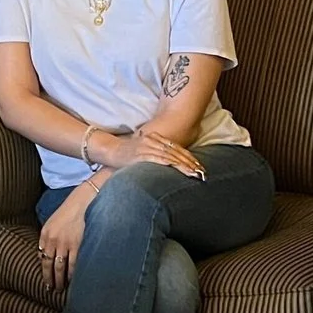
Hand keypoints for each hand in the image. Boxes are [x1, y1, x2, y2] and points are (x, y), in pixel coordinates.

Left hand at [36, 184, 94, 292]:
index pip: (41, 257)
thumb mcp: (52, 222)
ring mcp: (65, 244)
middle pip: (49, 265)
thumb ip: (48, 237)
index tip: (45, 279)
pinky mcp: (77, 245)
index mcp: (45, 234)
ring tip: (61, 288)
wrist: (84, 201)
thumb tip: (44, 253)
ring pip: (60, 268)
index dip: (43, 270)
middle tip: (51, 289)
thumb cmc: (69, 211)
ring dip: (60, 280)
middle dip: (50, 279)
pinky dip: (72, 274)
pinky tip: (73, 281)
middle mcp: (52, 240)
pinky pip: (73, 264)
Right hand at [89, 127, 203, 178]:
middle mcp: (153, 140)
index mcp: (156, 138)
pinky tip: (176, 167)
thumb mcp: (146, 151)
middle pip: (176, 152)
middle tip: (201, 172)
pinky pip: (156, 158)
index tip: (200, 167)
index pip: (177, 148)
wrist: (110, 151)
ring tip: (194, 173)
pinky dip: (168, 163)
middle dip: (190, 163)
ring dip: (183, 165)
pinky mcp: (139, 154)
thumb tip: (173, 165)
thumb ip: (158, 155)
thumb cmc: (128, 155)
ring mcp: (146, 147)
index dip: (190, 158)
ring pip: (169, 155)